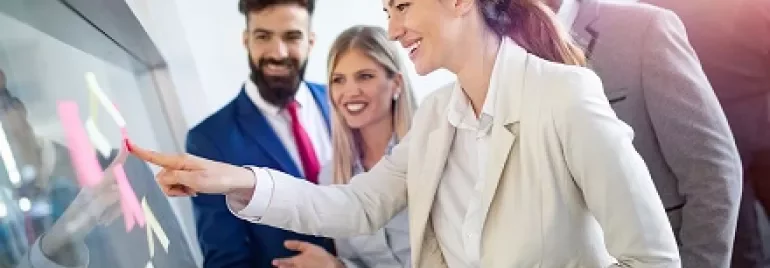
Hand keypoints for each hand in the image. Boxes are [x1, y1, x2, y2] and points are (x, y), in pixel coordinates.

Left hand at [42, 148, 127, 257]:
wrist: (65, 234)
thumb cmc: (77, 219)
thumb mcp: (92, 209)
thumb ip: (107, 198)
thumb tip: (121, 189)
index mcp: (96, 185)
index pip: (112, 169)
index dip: (120, 158)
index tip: (127, 145)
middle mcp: (100, 188)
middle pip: (120, 187)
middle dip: (121, 201)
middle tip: (108, 215)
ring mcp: (102, 198)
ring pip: (119, 199)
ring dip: (115, 210)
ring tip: (102, 222)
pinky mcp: (102, 207)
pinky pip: (116, 207)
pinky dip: (112, 215)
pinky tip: (104, 222)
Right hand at [127, 141, 255, 195]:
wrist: (235, 182)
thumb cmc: (218, 179)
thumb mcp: (196, 180)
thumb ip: (175, 179)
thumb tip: (160, 178)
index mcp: (179, 161)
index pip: (155, 156)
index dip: (140, 151)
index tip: (126, 143)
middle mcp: (178, 164)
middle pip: (160, 177)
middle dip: (169, 187)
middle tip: (188, 190)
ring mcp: (183, 170)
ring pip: (167, 184)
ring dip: (177, 190)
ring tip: (193, 190)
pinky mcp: (187, 177)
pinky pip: (175, 186)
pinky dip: (182, 191)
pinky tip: (193, 191)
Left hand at [272, 240, 344, 267]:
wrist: (330, 267)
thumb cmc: (321, 257)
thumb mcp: (309, 247)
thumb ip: (297, 245)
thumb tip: (285, 243)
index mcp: (297, 260)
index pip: (286, 261)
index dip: (279, 261)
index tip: (273, 262)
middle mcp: (298, 267)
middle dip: (282, 266)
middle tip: (277, 266)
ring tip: (283, 267)